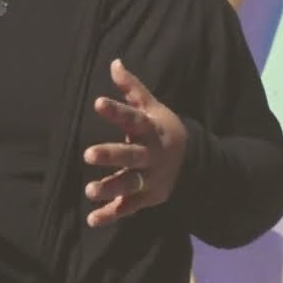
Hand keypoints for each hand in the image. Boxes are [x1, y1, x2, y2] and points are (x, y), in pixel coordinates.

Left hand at [82, 59, 187, 226]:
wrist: (195, 161)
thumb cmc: (162, 129)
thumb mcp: (152, 108)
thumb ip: (132, 89)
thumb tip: (114, 63)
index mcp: (151, 130)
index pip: (133, 118)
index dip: (116, 111)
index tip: (98, 102)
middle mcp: (152, 155)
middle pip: (131, 155)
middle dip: (111, 156)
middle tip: (87, 154)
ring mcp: (152, 178)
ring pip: (130, 184)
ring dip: (111, 188)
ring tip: (89, 190)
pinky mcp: (148, 197)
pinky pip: (129, 207)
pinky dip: (111, 214)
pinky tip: (92, 219)